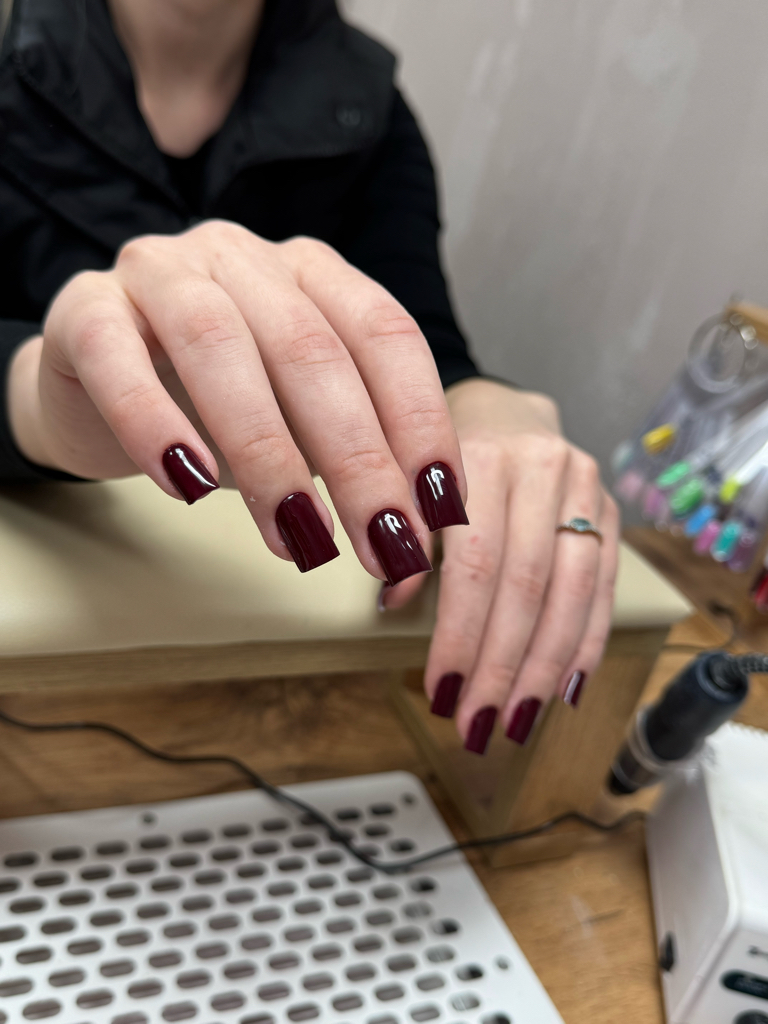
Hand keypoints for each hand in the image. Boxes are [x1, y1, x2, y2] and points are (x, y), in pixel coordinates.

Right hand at [7, 221, 467, 581]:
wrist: (96, 385)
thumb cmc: (214, 405)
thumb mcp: (298, 419)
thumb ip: (352, 449)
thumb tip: (418, 526)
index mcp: (311, 272)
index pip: (384, 334)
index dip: (421, 420)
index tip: (439, 508)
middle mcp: (241, 256)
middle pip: (311, 349)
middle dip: (358, 460)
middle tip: (382, 545)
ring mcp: (159, 271)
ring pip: (220, 345)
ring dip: (268, 455)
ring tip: (298, 541)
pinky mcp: (85, 309)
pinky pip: (118, 358)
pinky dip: (155, 424)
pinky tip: (186, 487)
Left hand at [383, 378, 619, 752]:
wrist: (505, 408)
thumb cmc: (443, 457)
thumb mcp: (409, 485)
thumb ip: (405, 542)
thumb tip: (391, 605)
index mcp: (481, 457)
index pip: (474, 562)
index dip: (460, 635)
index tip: (442, 692)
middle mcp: (540, 467)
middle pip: (527, 585)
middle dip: (503, 665)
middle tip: (480, 722)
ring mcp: (582, 487)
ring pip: (571, 592)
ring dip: (545, 666)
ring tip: (519, 718)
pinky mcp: (610, 508)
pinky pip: (604, 587)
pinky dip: (585, 642)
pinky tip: (565, 687)